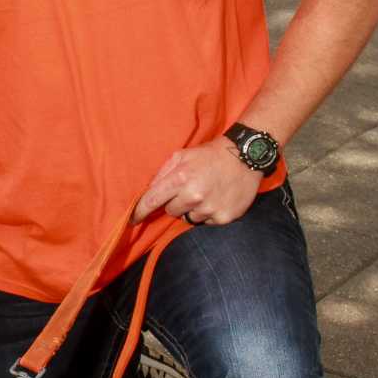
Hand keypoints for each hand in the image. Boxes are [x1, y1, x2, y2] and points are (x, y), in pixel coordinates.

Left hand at [130, 139, 262, 227]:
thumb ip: (162, 174)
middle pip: (171, 212)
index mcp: (180, 178)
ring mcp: (210, 208)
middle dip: (176, 203)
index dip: (140, 212)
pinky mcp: (224, 217)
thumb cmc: (208, 155)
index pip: (152, 201)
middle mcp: (194, 196)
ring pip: (189, 218)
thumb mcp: (181, 156)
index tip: (131, 220)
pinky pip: (207, 222)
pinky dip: (209, 213)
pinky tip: (217, 198)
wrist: (245, 157)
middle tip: (190, 189)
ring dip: (194, 209)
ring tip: (206, 193)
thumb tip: (148, 193)